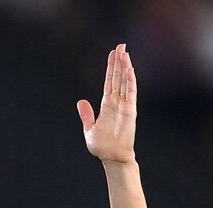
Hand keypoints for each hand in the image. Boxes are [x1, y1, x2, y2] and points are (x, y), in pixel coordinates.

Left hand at [77, 44, 136, 164]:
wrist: (111, 157)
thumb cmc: (101, 147)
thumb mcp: (89, 129)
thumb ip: (86, 115)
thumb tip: (81, 101)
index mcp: (106, 105)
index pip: (109, 81)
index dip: (111, 67)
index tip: (113, 53)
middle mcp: (116, 102)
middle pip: (118, 77)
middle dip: (119, 61)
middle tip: (121, 45)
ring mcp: (124, 105)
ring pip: (125, 81)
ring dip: (125, 67)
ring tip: (125, 52)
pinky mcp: (130, 110)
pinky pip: (131, 92)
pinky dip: (130, 80)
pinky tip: (129, 69)